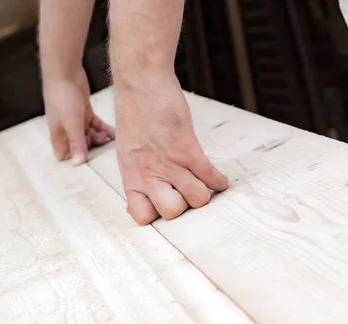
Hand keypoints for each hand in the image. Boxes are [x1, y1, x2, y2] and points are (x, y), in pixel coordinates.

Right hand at [43, 67, 114, 164]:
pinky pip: (96, 125)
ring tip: (106, 136)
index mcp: (59, 135)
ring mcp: (76, 120)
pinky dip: (104, 129)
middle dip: (91, 147)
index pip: (64, 155)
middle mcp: (66, 129)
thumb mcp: (72, 123)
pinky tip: (114, 133)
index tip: (88, 160)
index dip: (74, 159)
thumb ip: (77, 143)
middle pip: (80, 146)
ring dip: (98, 137)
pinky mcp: (84, 111)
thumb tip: (78, 164)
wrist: (64, 71)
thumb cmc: (63, 97)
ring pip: (89, 135)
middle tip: (101, 142)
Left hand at [115, 74, 229, 224]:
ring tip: (203, 185)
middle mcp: (149, 174)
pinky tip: (220, 181)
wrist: (141, 84)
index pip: (142, 216)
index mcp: (132, 177)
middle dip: (183, 206)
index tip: (166, 202)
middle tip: (185, 192)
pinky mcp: (187, 147)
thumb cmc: (134, 114)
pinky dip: (219, 181)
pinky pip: (209, 175)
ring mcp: (169, 162)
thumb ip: (137, 173)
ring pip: (196, 198)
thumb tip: (145, 193)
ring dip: (204, 194)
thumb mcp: (127, 150)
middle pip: (172, 212)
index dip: (156, 214)